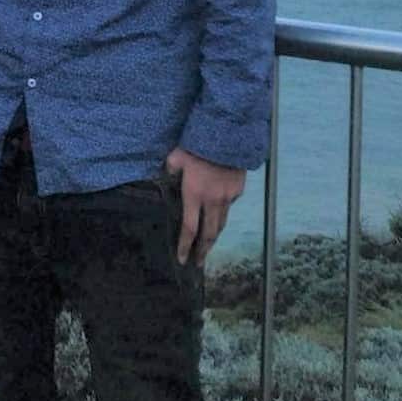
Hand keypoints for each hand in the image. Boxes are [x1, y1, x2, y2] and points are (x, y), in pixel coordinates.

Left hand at [165, 147, 245, 265]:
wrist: (226, 136)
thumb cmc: (196, 146)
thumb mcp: (174, 158)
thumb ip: (168, 171)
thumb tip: (163, 177)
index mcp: (194, 194)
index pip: (189, 228)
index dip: (185, 245)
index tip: (182, 260)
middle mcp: (212, 200)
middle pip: (209, 233)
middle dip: (203, 251)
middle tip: (198, 264)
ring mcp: (228, 197)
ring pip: (221, 223)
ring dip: (214, 237)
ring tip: (208, 248)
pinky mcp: (238, 190)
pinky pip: (229, 206)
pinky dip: (222, 213)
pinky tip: (218, 215)